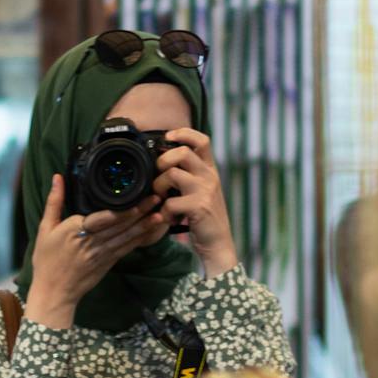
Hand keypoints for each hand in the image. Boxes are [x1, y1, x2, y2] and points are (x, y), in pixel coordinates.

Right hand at [24, 174, 166, 328]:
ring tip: (161, 212)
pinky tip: (152, 230)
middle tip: (157, 197)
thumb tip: (57, 177)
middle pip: (120, 225)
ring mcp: (103, 253)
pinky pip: (127, 248)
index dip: (122, 209)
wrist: (54, 291)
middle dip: (140, 211)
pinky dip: (141, 239)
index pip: (103, 218)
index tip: (137, 195)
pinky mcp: (109, 262)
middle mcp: (93, 241)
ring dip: (145, 225)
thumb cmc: (47, 259)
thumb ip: (54, 201)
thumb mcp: (45, 228)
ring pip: (127, 236)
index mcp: (76, 230)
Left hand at [154, 128, 238, 275]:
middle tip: (159, 176)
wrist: (218, 244)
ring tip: (162, 199)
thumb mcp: (201, 190)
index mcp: (210, 170)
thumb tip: (161, 160)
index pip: (201, 140)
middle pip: (182, 152)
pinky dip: (164, 212)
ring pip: (171, 174)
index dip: (183, 133)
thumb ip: (188, 175)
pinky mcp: (198, 207)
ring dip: (159, 187)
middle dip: (162, 161)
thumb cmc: (204, 217)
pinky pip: (170, 202)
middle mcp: (210, 177)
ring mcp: (205, 191)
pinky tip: (170, 219)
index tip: (168, 137)